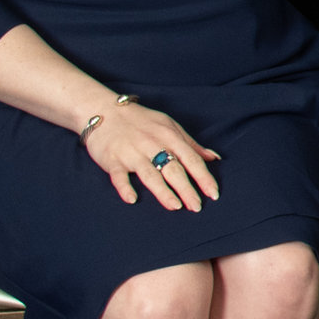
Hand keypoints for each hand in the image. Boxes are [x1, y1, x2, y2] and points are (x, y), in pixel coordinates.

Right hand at [83, 100, 220, 211]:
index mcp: (169, 136)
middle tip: (197, 207)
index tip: (213, 193)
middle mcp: (152, 144)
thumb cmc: (142, 122)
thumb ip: (191, 144)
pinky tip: (132, 199)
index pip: (191, 158)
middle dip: (186, 189)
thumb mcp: (169, 127)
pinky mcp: (112, 159)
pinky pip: (118, 175)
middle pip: (173, 169)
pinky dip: (124, 187)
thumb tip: (214, 158)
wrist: (104, 111)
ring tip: (175, 206)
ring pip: (149, 174)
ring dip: (163, 191)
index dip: (203, 177)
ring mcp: (131, 152)